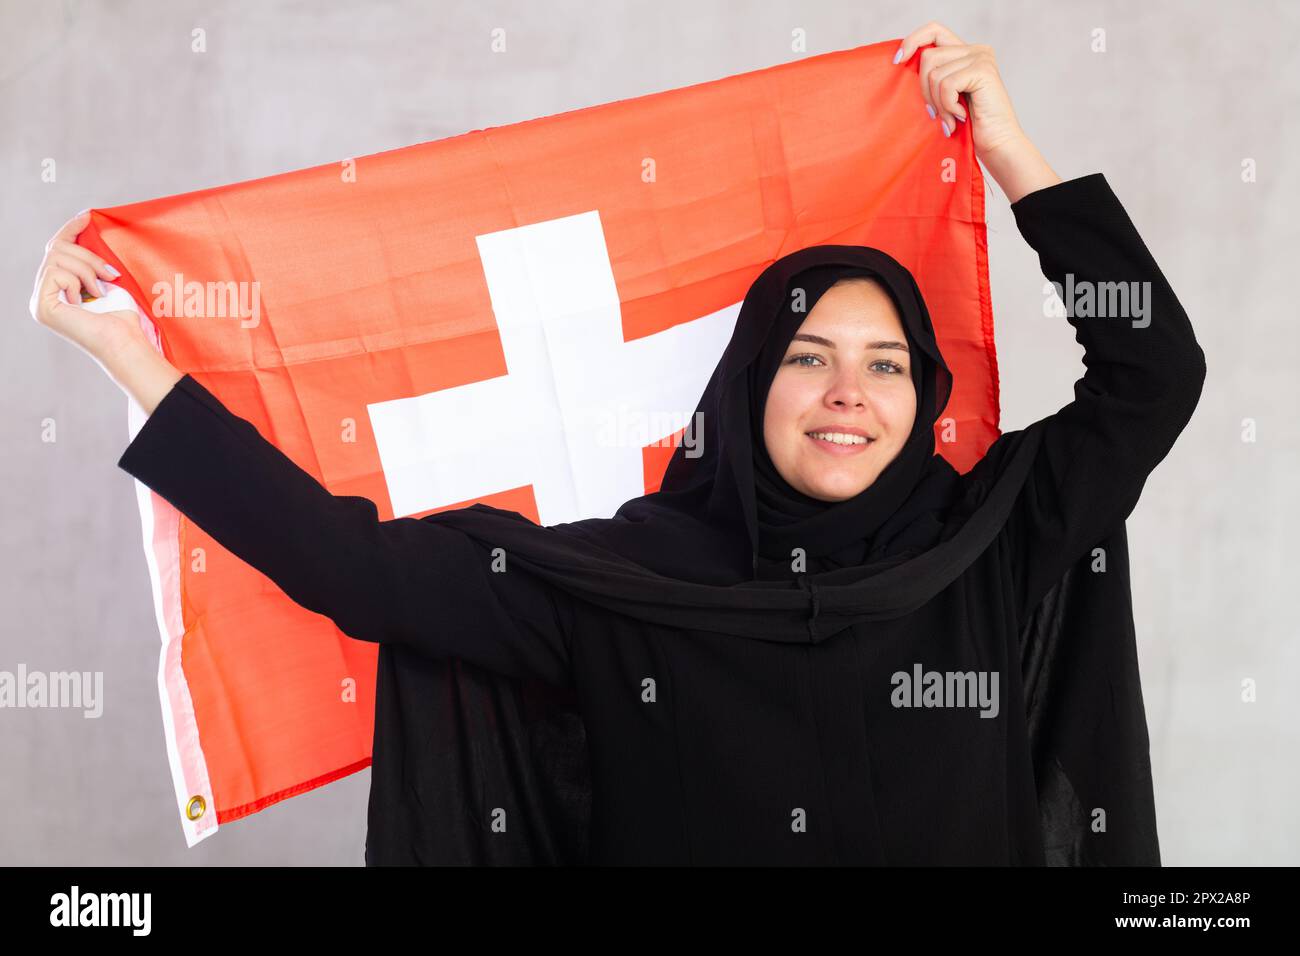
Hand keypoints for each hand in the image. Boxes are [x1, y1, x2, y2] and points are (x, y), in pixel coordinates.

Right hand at [29, 211, 148, 363]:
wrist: (125, 341)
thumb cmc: (122, 316)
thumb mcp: (106, 278)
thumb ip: (91, 259)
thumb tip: (88, 226)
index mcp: (57, 286)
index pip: (56, 248)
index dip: (70, 229)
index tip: (88, 216)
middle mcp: (44, 293)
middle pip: (56, 249)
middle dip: (87, 256)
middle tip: (110, 274)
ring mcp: (40, 300)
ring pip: (57, 258)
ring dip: (87, 270)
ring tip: (102, 290)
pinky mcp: (42, 306)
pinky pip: (55, 272)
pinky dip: (77, 281)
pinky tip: (88, 299)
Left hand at [893, 21, 1060, 203]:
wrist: (997, 145)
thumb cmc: (969, 127)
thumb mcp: (945, 97)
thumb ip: (932, 77)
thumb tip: (901, 62)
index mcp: (965, 53)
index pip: (934, 30)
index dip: (912, 41)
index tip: (897, 61)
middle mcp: (975, 50)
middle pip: (928, 57)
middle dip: (925, 90)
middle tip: (936, 113)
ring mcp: (981, 58)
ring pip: (934, 73)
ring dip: (938, 103)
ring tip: (951, 119)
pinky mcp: (982, 71)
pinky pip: (946, 85)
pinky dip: (948, 106)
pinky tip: (961, 116)